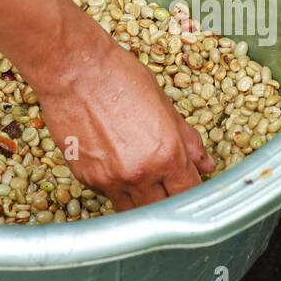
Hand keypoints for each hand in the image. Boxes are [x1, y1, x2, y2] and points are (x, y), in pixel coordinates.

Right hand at [33, 24, 215, 210]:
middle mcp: (139, 173)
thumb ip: (188, 140)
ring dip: (142, 202)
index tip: (192, 187)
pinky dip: (117, 188)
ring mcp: (110, 179)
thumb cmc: (118, 77)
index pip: (189, 192)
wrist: (74, 70)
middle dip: (169, 201)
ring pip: (133, 211)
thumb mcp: (164, 105)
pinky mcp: (86, 178)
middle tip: (169, 188)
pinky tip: (117, 166)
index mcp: (166, 154)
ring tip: (143, 180)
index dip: (194, 192)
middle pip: (162, 209)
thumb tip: (206, 163)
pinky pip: (108, 195)